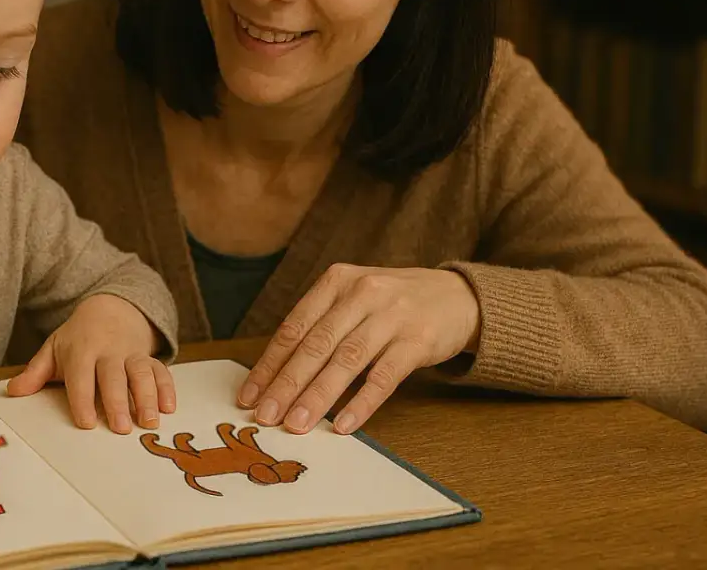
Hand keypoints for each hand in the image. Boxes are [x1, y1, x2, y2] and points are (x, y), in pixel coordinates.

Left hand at [6, 294, 175, 433]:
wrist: (112, 308)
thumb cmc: (79, 337)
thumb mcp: (54, 348)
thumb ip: (35, 372)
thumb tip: (13, 392)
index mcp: (81, 350)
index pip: (81, 376)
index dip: (83, 399)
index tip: (85, 422)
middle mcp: (108, 351)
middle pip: (114, 377)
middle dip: (118, 402)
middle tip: (121, 428)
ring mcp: (131, 353)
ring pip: (141, 373)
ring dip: (147, 397)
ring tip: (150, 422)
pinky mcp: (149, 356)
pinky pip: (161, 371)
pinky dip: (167, 388)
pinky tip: (169, 408)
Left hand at [239, 264, 479, 435]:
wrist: (458, 295)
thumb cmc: (393, 303)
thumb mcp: (354, 298)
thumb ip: (321, 325)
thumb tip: (277, 374)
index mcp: (336, 281)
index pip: (294, 328)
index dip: (269, 364)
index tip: (249, 395)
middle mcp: (361, 294)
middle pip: (315, 345)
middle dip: (285, 384)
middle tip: (265, 416)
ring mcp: (391, 316)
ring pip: (345, 361)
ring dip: (316, 397)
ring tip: (295, 425)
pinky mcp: (418, 340)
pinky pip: (384, 377)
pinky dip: (361, 403)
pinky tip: (341, 424)